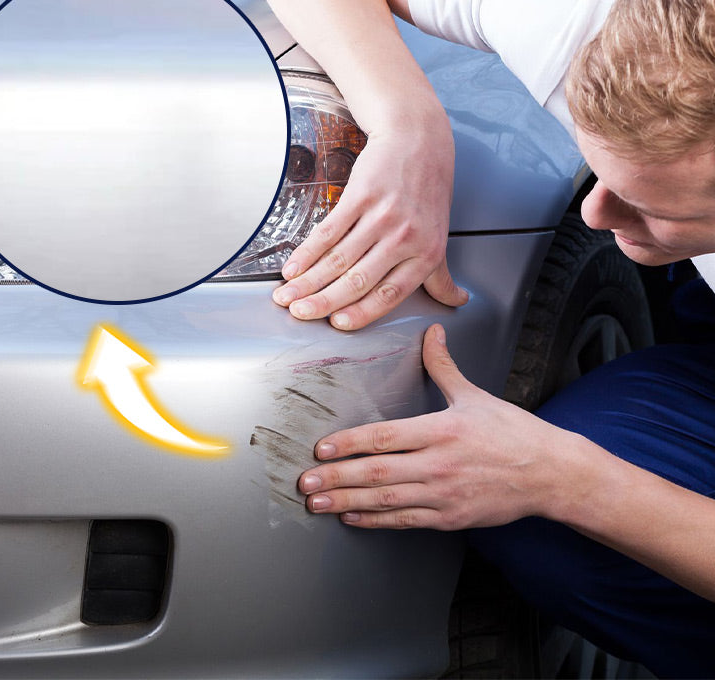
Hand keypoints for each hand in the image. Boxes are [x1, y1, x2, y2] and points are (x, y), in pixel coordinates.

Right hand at [272, 112, 467, 330]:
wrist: (418, 140)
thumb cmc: (428, 191)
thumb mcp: (440, 236)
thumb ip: (441, 275)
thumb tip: (457, 301)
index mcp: (425, 254)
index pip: (389, 294)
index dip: (360, 313)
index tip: (337, 324)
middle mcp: (404, 238)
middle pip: (358, 280)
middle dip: (323, 302)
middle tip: (300, 314)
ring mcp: (382, 216)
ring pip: (338, 259)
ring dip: (307, 281)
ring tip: (287, 295)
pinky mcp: (360, 196)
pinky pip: (329, 231)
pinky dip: (307, 252)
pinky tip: (293, 266)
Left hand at [297, 324, 569, 528]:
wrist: (550, 474)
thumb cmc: (513, 433)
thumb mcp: (475, 395)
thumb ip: (444, 366)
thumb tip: (432, 332)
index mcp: (441, 430)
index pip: (384, 437)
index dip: (349, 443)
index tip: (321, 448)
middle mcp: (438, 464)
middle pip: (377, 473)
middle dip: (336, 478)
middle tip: (305, 482)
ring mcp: (443, 495)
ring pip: (386, 501)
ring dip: (347, 503)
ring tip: (317, 505)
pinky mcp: (451, 518)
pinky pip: (406, 521)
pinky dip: (376, 522)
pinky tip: (353, 519)